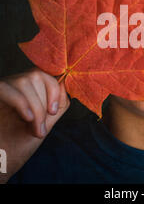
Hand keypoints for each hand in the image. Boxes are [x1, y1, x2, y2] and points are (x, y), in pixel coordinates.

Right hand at [0, 68, 69, 182]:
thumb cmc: (21, 142)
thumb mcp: (47, 121)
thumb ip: (59, 103)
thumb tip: (65, 84)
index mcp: (28, 88)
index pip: (46, 72)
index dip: (54, 89)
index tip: (53, 111)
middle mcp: (14, 84)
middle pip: (37, 76)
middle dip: (43, 105)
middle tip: (39, 129)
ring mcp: (2, 88)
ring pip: (25, 81)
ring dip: (35, 107)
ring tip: (33, 130)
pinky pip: (6, 89)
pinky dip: (21, 102)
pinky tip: (27, 118)